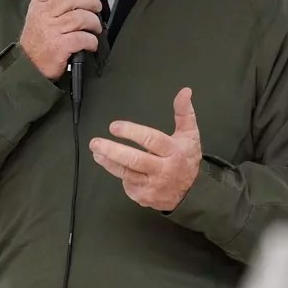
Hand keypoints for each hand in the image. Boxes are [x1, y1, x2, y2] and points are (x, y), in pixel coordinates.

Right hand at [19, 0, 102, 79]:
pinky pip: (82, 37)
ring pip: (80, 17)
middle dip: (90, 1)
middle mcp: (44, 14)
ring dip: (93, 22)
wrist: (29, 67)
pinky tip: (91, 44)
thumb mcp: (41, 15)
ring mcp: (51, 30)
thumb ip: (58, 1)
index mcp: (39, 3)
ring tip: (94, 28)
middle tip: (96, 8)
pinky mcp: (59, 46)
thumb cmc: (39, 39)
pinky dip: (91, 41)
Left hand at [90, 88, 201, 211]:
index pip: (151, 140)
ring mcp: (153, 185)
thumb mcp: (190, 134)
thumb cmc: (187, 157)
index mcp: (173, 151)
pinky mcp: (144, 196)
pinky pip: (127, 184)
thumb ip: (184, 112)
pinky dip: (118, 173)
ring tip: (96, 151)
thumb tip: (185, 91)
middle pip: (135, 160)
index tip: (114, 127)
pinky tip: (112, 164)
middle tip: (96, 143)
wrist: (192, 192)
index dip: (132, 132)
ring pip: (126, 173)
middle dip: (113, 151)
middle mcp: (163, 170)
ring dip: (108, 162)